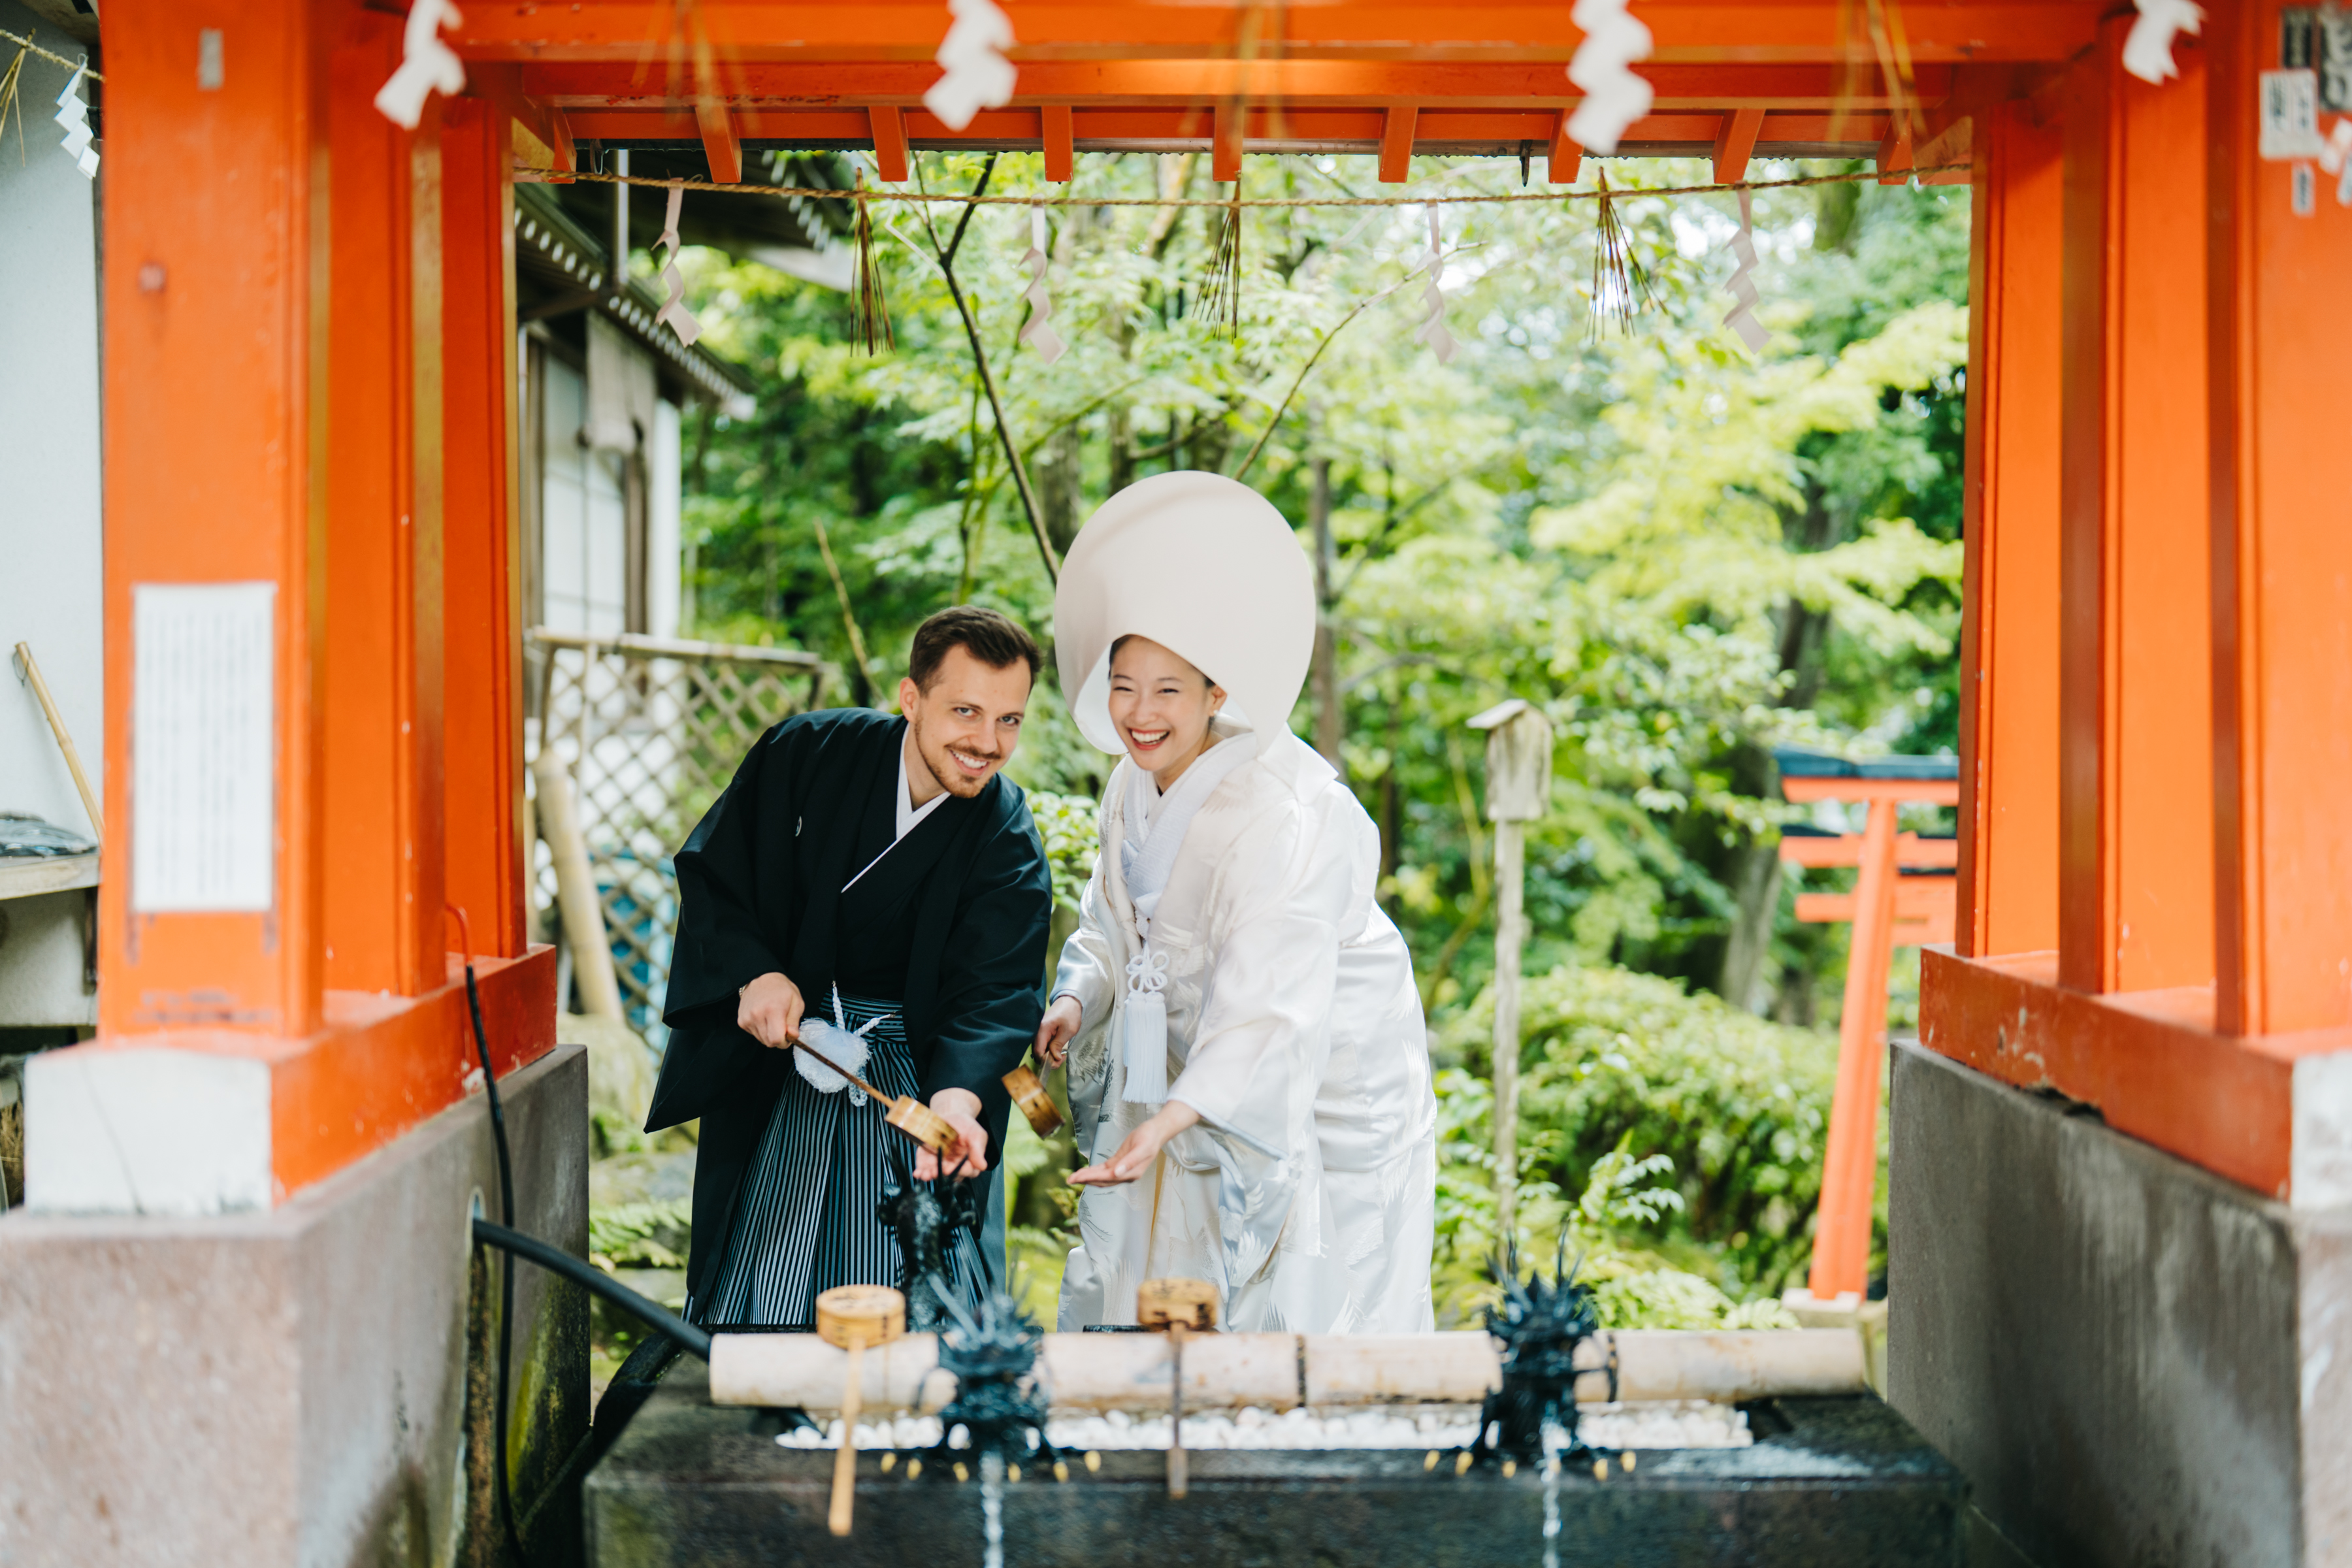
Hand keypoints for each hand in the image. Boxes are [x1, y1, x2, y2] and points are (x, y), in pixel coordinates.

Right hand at [737, 972, 804, 1048]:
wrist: (761, 977)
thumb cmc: (781, 988)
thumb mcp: (796, 1001)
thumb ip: (794, 1021)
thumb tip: (793, 1036)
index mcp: (773, 1010)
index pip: (776, 1040)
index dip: (784, 1042)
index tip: (788, 1036)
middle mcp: (757, 1015)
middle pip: (768, 1042)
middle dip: (778, 1039)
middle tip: (782, 1027)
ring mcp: (747, 1018)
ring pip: (761, 1039)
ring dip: (769, 1034)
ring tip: (773, 1020)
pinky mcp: (741, 1021)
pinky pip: (754, 1034)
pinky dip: (760, 1030)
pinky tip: (764, 1018)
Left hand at [915, 1088, 989, 1179]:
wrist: (950, 1116)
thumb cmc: (965, 1125)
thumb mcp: (976, 1134)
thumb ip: (978, 1149)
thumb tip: (982, 1165)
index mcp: (969, 1162)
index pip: (969, 1171)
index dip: (965, 1170)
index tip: (962, 1166)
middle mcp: (955, 1166)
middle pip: (951, 1175)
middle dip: (945, 1174)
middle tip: (942, 1170)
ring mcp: (941, 1164)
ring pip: (937, 1175)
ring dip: (931, 1176)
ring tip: (927, 1174)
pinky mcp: (928, 1161)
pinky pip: (924, 1169)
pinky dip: (921, 1172)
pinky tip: (918, 1172)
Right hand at [1034, 995, 1082, 1068]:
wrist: (1069, 1001)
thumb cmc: (1070, 1013)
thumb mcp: (1068, 1030)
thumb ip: (1058, 1044)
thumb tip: (1054, 1058)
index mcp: (1042, 1029)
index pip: (1038, 1051)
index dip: (1047, 1060)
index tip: (1059, 1060)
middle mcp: (1037, 1031)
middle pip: (1037, 1053)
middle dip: (1048, 1060)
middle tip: (1061, 1058)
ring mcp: (1039, 1032)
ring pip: (1039, 1050)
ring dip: (1049, 1056)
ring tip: (1060, 1055)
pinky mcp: (1042, 1033)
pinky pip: (1042, 1045)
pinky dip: (1048, 1050)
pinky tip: (1057, 1049)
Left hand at [1069, 1102, 1201, 1186]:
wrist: (1156, 1131)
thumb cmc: (1150, 1137)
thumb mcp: (1141, 1148)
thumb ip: (1130, 1162)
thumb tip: (1117, 1173)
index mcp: (1131, 1173)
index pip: (1107, 1178)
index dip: (1091, 1178)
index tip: (1077, 1178)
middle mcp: (1125, 1175)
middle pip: (1102, 1180)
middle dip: (1085, 1180)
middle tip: (1069, 1179)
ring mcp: (1122, 1170)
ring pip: (1102, 1177)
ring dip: (1087, 1177)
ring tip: (1073, 1177)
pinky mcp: (1119, 1163)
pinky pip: (1104, 1170)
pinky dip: (1094, 1172)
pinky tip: (1085, 1172)